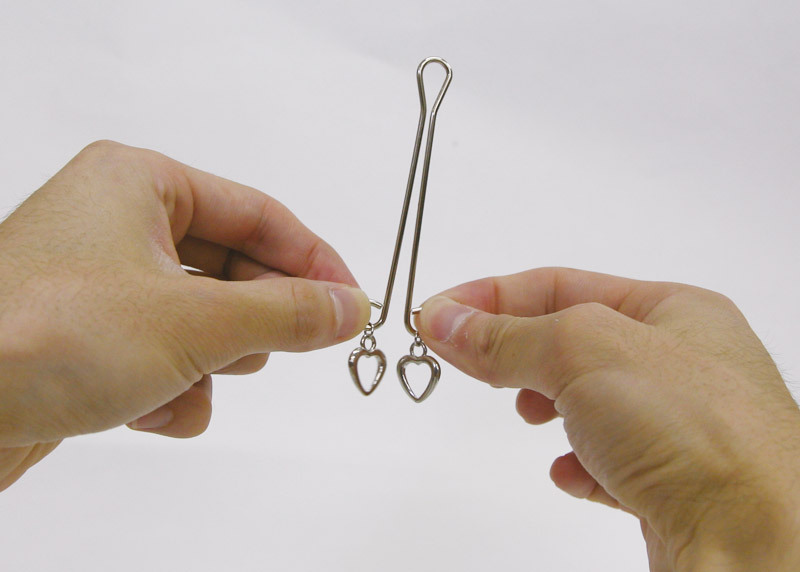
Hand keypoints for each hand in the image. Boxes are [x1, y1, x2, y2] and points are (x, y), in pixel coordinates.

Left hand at [0, 141, 368, 489]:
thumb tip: (349, 307)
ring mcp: (101, 284)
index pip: (258, 213)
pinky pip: (164, 356)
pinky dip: (172, 390)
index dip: (312, 259)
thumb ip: (285, 313)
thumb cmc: (43, 336)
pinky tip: (151, 411)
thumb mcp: (194, 321)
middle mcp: (118, 225)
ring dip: (210, 362)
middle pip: (232, 268)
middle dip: (253, 320)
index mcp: (139, 184)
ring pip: (201, 319)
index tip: (350, 300)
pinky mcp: (88, 339)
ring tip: (195, 379)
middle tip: (288, 347)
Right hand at [417, 267, 799, 570]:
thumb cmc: (696, 433)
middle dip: (515, 350)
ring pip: (590, 401)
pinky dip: (577, 461)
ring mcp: (680, 427)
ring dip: (547, 403)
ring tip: (528, 414)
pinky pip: (610, 462)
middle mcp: (684, 365)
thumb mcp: (582, 354)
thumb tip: (445, 320)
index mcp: (675, 311)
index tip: (438, 313)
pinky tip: (568, 472)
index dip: (492, 296)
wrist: (756, 545)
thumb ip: (507, 337)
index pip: (561, 285)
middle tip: (462, 361)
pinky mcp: (671, 484)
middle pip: (573, 341)